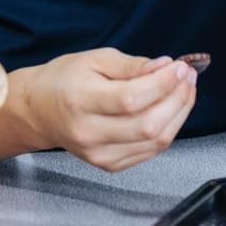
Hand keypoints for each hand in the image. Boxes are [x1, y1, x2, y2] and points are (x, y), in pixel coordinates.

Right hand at [13, 48, 197, 172]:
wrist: (38, 111)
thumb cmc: (63, 81)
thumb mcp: (94, 60)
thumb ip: (131, 65)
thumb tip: (165, 67)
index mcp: (81, 101)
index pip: (132, 98)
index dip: (163, 84)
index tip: (179, 67)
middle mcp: (89, 133)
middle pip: (148, 124)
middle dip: (178, 98)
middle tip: (187, 77)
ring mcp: (100, 154)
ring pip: (155, 141)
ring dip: (179, 114)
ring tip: (184, 90)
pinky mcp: (109, 165)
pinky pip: (150, 151)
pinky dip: (168, 129)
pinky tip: (170, 109)